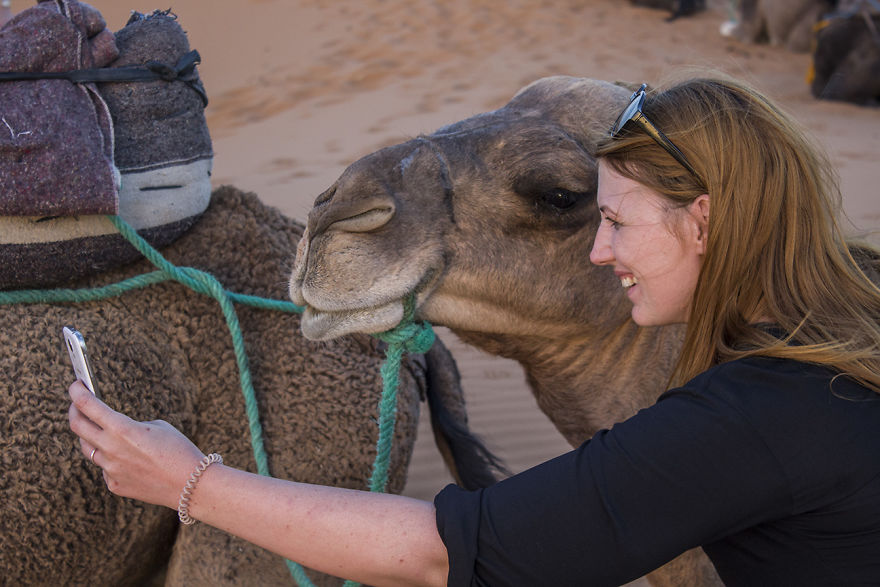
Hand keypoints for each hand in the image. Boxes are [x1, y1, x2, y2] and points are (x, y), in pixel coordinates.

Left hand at [67, 381, 203, 509]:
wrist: (190, 484)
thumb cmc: (179, 450)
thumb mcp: (158, 427)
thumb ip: (130, 427)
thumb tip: (115, 432)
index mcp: (122, 429)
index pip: (87, 405)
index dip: (77, 391)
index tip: (76, 384)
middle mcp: (110, 449)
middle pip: (77, 426)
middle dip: (74, 410)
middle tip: (77, 404)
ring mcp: (110, 469)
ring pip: (89, 449)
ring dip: (92, 436)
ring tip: (100, 430)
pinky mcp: (114, 485)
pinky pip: (105, 468)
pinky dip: (112, 459)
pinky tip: (128, 459)